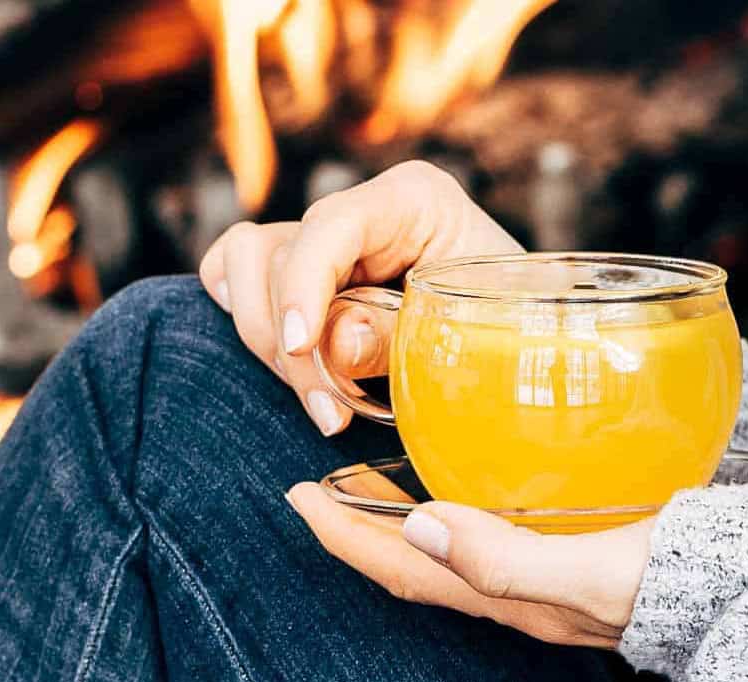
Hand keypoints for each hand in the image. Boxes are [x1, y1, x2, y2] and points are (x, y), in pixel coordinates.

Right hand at [198, 160, 522, 435]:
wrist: (510, 342)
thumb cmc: (505, 328)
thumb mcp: (468, 334)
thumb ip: (398, 338)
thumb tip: (335, 346)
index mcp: (413, 201)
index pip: (331, 225)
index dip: (304, 285)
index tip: (300, 344)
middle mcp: (360, 211)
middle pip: (278, 254)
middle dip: (292, 345)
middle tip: (331, 413)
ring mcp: (325, 239)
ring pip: (245, 263)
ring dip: (267, 340)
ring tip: (322, 401)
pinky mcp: (300, 269)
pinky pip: (236, 273)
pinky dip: (249, 317)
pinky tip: (288, 361)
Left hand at [286, 484, 653, 649]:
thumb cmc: (681, 583)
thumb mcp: (593, 573)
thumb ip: (507, 557)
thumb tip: (420, 522)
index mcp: (509, 596)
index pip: (403, 569)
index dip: (344, 537)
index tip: (296, 497)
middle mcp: (515, 591)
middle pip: (414, 560)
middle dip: (359, 527)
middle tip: (318, 485)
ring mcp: (540, 575)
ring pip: (448, 546)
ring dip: (400, 516)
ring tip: (373, 477)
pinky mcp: (568, 554)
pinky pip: (487, 533)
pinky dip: (453, 506)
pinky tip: (467, 474)